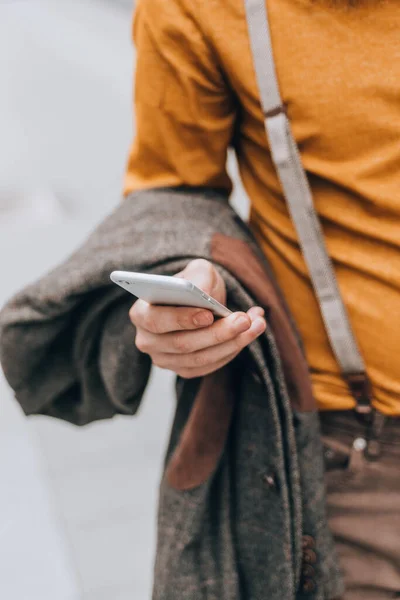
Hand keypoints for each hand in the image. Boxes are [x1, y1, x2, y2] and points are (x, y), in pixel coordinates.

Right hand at [129, 259, 266, 378]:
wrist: (198, 301)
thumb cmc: (194, 283)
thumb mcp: (198, 271)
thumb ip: (199, 277)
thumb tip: (204, 294)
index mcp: (141, 312)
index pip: (155, 320)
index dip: (181, 319)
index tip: (208, 314)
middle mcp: (147, 341)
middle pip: (182, 344)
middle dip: (218, 332)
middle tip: (244, 319)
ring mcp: (164, 359)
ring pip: (200, 358)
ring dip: (233, 342)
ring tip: (256, 323)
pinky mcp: (184, 370)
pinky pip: (210, 366)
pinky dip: (233, 350)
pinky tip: (251, 333)